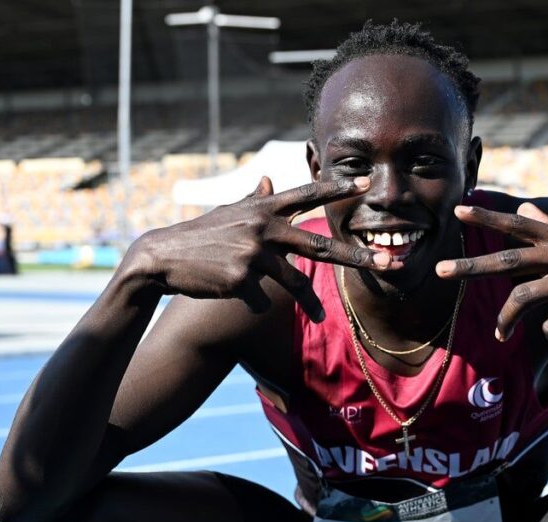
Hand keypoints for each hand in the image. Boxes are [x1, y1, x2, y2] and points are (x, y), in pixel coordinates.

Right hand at [132, 176, 389, 320]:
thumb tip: (271, 178)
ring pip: (295, 282)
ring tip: (321, 317)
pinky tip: (233, 295)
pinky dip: (255, 302)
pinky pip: (262, 298)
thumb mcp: (229, 212)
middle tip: (385, 261)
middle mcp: (262, 227)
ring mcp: (253, 253)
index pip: (307, 194)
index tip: (367, 181)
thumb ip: (255, 198)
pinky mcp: (241, 278)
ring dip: (310, 304)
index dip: (338, 187)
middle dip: (355, 255)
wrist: (162, 258)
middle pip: (318, 245)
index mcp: (262, 208)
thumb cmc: (201, 235)